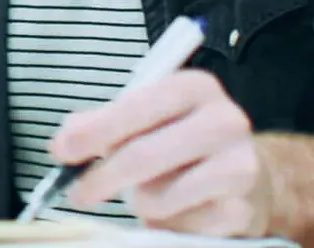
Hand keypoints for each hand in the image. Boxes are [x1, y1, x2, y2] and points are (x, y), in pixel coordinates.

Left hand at [48, 69, 272, 236]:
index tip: (61, 150)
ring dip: (139, 202)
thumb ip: (106, 124)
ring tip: (147, 194)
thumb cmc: (188, 143)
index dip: (95, 130)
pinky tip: (176, 210)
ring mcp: (239, 165)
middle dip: (101, 177)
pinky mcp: (241, 210)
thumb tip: (65, 137)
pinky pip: (180, 226)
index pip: (136, 106)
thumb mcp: (150, 119)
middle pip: (143, 155)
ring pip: (157, 195)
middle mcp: (224, 119)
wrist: (252, 176)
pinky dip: (166, 224)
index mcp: (196, 86)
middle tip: (77, 191)